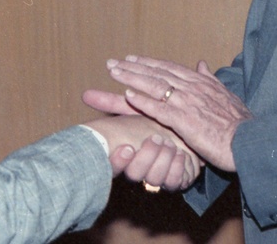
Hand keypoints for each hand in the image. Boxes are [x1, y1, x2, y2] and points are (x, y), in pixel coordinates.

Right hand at [85, 115, 201, 190]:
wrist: (191, 133)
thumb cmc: (160, 120)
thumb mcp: (137, 113)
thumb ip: (115, 105)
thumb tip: (85, 94)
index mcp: (127, 157)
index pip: (116, 166)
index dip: (118, 160)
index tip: (126, 147)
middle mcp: (141, 171)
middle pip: (136, 175)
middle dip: (146, 157)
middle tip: (155, 139)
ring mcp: (159, 177)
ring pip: (156, 178)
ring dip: (162, 160)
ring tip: (169, 144)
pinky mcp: (178, 180)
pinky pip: (176, 182)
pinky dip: (178, 168)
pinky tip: (182, 154)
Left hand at [90, 56, 251, 171]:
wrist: (249, 141)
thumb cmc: (239, 123)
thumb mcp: (226, 95)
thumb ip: (210, 79)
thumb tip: (202, 64)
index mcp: (200, 82)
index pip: (168, 68)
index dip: (148, 63)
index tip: (131, 59)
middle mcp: (191, 88)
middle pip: (156, 73)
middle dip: (132, 67)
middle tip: (112, 63)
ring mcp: (187, 102)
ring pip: (153, 85)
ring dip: (131, 77)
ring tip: (113, 72)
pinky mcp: (184, 120)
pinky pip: (158, 108)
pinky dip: (143, 100)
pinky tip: (128, 95)